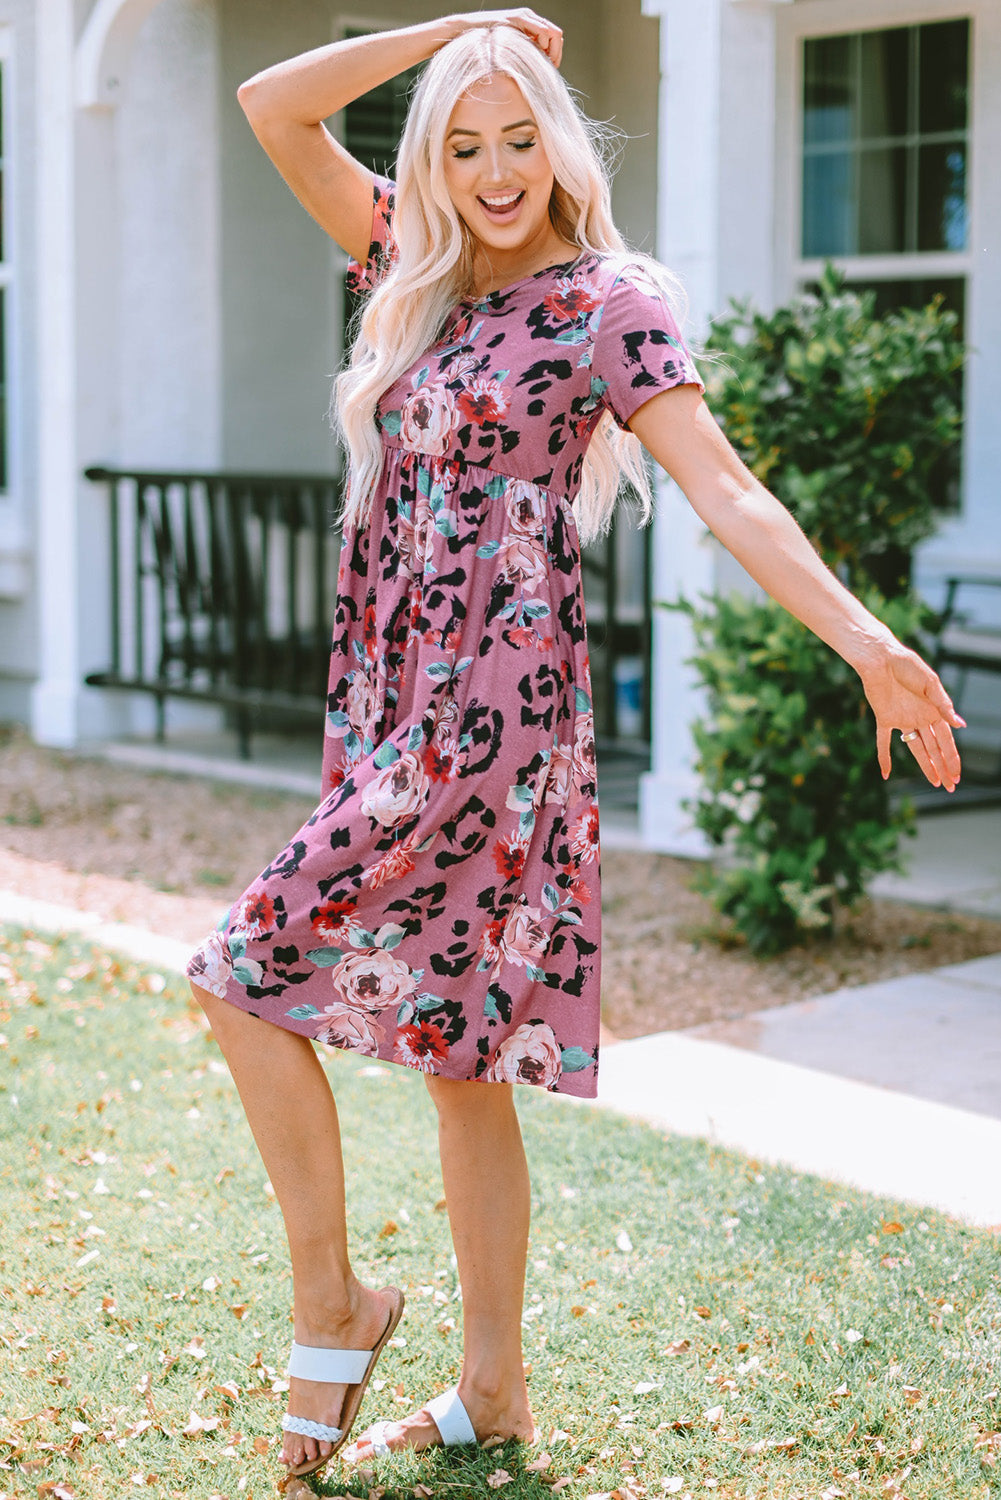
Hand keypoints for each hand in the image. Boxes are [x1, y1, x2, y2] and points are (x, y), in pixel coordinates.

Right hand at [443, 9, 563, 65]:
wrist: (468, 32)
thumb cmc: (485, 47)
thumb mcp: (509, 53)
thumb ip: (522, 57)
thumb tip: (535, 75)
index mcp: (530, 26)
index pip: (555, 37)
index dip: (556, 54)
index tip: (550, 69)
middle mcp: (530, 18)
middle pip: (557, 35)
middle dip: (557, 54)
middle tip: (550, 68)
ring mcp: (525, 16)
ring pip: (553, 32)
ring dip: (552, 50)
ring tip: (542, 63)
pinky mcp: (518, 18)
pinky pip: (541, 30)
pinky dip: (543, 44)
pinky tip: (536, 54)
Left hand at [859, 642, 964, 790]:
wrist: (880, 658)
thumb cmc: (907, 665)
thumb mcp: (930, 683)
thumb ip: (943, 704)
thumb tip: (960, 725)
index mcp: (933, 710)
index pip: (946, 740)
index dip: (952, 758)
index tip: (957, 775)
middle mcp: (919, 718)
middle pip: (933, 748)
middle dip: (943, 767)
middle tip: (950, 786)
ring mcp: (902, 720)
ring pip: (915, 748)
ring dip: (924, 765)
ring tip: (934, 782)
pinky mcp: (884, 718)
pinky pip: (883, 741)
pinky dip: (884, 757)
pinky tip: (885, 774)